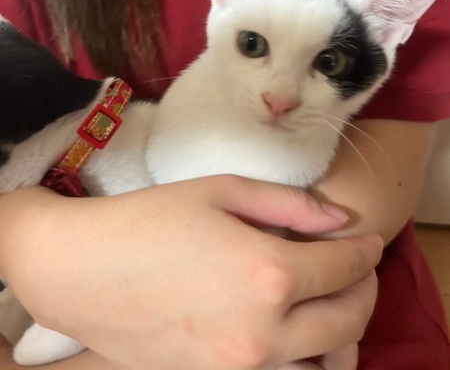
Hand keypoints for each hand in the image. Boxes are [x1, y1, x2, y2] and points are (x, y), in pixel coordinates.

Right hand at [0, 177, 380, 369]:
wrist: (81, 270)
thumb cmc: (149, 219)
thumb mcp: (222, 192)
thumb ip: (289, 205)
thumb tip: (339, 220)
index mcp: (267, 274)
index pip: (344, 268)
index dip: (365, 251)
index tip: (368, 240)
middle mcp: (263, 331)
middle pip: (346, 321)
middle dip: (365, 291)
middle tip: (360, 269)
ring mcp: (239, 366)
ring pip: (323, 363)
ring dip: (342, 332)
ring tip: (334, 303)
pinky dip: (305, 356)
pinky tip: (293, 329)